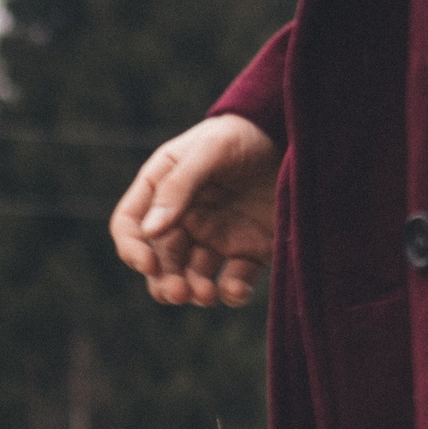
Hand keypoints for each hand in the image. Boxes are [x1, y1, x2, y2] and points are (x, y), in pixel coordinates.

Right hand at [111, 115, 280, 306]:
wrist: (297, 134)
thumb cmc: (246, 134)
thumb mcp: (211, 149)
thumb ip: (178, 185)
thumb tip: (150, 231)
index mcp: (163, 189)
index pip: (130, 225)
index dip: (132, 249)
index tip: (148, 264)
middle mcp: (185, 217)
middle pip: (161, 261)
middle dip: (165, 282)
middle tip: (179, 292)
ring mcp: (216, 236)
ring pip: (193, 278)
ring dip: (194, 292)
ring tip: (207, 294)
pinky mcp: (248, 250)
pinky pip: (233, 282)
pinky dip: (231, 294)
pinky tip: (235, 291)